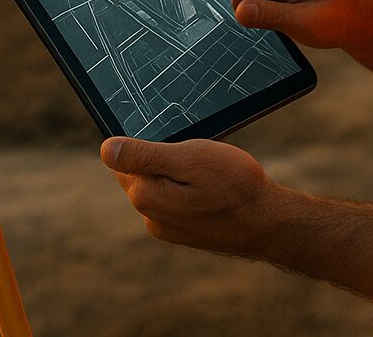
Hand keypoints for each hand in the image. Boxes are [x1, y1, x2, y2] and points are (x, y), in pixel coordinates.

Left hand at [99, 137, 280, 256]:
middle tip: (197, 155)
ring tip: (208, 173)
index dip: (147, 142)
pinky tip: (211, 188)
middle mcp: (150, 215)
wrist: (267, 223)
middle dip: (163, 157)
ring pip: (161, 186)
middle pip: (142, 172)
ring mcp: (167, 227)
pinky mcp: (184, 232)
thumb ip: (144, 155)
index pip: (124, 158)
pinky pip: (175, 201)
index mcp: (144, 194)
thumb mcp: (188, 158)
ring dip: (177, 174)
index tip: (176, 141)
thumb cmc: (233, 186)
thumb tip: (105, 149)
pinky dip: (188, 190)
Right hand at [194, 0, 367, 50]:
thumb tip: (238, 11)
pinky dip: (255, 11)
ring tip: (287, 16)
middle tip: (281, 17)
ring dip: (253, 8)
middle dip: (248, 0)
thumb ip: (271, 16)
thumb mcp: (306, 22)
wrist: (354, 22)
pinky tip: (280, 15)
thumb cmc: (338, 18)